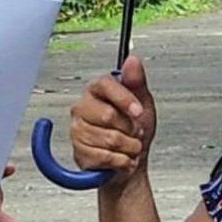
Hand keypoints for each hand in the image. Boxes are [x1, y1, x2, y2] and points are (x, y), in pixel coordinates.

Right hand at [68, 55, 156, 183]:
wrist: (130, 160)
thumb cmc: (134, 130)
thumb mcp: (143, 102)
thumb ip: (137, 81)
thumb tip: (133, 60)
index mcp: (96, 90)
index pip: (105, 85)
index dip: (124, 99)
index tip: (138, 111)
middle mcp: (83, 108)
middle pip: (109, 115)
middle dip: (131, 128)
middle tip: (135, 132)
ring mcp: (78, 130)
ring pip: (110, 139)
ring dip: (129, 147)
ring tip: (129, 146)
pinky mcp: (79, 152)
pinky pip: (106, 157)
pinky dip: (121, 161)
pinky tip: (121, 158)